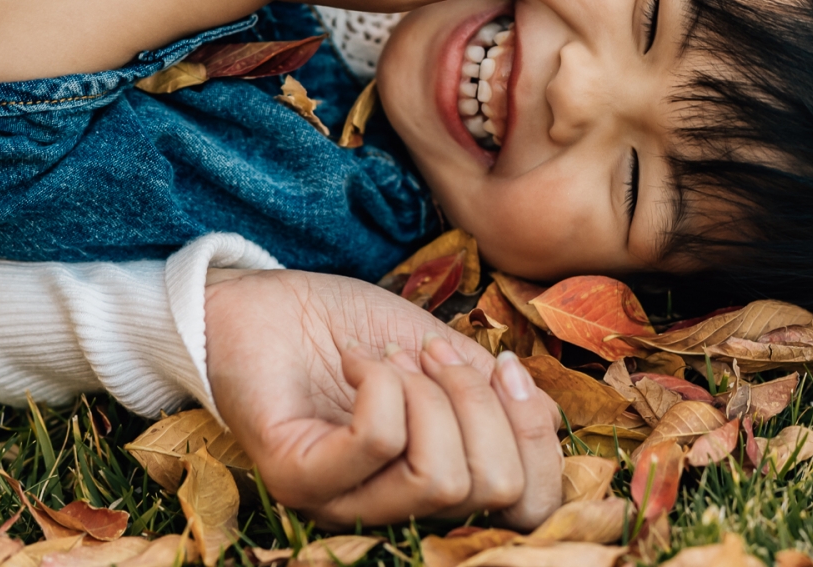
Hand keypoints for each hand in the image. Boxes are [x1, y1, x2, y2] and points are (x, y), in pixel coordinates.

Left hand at [204, 269, 561, 528]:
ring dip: (430, 391)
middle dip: (480, 401)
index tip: (505, 370)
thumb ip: (497, 394)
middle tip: (434, 354)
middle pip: (493, 489)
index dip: (538, 437)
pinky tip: (358, 361)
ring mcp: (344, 503)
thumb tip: (548, 413)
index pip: (527, 507)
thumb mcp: (445, 357)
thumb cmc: (351, 331)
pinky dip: (381, 383)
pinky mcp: (298, 478)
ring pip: (438, 476)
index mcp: (437, 486)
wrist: (265, 303)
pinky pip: (376, 441)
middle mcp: (394, 509)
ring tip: (393, 358)